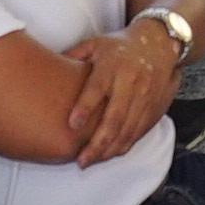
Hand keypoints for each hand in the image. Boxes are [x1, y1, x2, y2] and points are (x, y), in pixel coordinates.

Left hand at [62, 21, 182, 167]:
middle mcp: (130, 82)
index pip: (97, 88)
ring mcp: (144, 97)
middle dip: (98, 142)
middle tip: (81, 159)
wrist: (160, 44)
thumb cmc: (121, 46)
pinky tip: (110, 154)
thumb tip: (44, 68)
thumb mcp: (96, 44)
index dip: (85, 107)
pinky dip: (124, 146)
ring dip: (109, 149)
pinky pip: (139, 131)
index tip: (72, 124)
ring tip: (91, 161)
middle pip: (114, 117)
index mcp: (113, 66)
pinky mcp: (154, 108)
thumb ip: (73, 56)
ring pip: (128, 130)